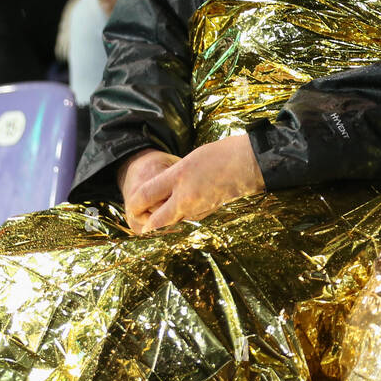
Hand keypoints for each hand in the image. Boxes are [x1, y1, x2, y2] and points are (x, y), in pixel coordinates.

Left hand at [128, 134, 264, 231]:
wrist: (250, 164)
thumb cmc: (220, 156)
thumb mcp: (189, 161)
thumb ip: (170, 179)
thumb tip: (155, 194)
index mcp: (178, 177)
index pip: (144, 197)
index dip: (133, 205)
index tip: (130, 208)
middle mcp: (185, 197)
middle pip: (156, 221)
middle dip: (147, 223)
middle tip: (142, 221)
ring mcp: (198, 209)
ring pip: (172, 220)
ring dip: (166, 218)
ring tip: (166, 207)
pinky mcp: (207, 214)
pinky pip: (187, 217)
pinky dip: (183, 214)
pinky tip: (189, 202)